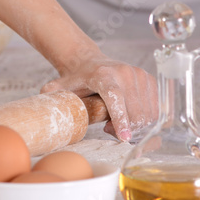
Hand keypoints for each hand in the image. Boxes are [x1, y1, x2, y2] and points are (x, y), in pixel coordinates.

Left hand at [41, 48, 156, 140]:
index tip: (124, 138)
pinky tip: (130, 118)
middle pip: (134, 113)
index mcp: (103, 75)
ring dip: (136, 127)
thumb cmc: (76, 79)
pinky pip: (155, 110)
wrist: (89, 61)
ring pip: (147, 114)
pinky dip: (145, 121)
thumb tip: (44, 102)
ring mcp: (139, 76)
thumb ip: (53, 96)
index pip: (115, 98)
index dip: (121, 119)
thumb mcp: (61, 88)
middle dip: (126, 130)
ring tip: (116, 123)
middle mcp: (125, 73)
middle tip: (109, 130)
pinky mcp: (149, 81)